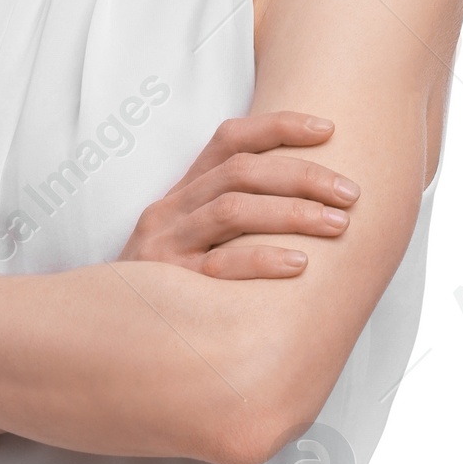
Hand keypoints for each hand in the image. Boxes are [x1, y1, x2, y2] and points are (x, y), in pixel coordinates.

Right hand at [119, 112, 357, 280]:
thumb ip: (236, 219)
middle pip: (242, 171)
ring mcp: (166, 247)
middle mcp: (171, 211)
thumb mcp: (192, 243)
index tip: (329, 130)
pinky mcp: (168, 287)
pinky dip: (263, 260)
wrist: (111, 337)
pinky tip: (300, 266)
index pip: (230, 139)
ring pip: (233, 209)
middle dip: (304, 176)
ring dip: (293, 213)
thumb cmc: (170, 290)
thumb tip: (309, 199)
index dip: (279, 126)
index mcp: (181, 193)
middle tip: (351, 194)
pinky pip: (219, 266)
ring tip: (339, 225)